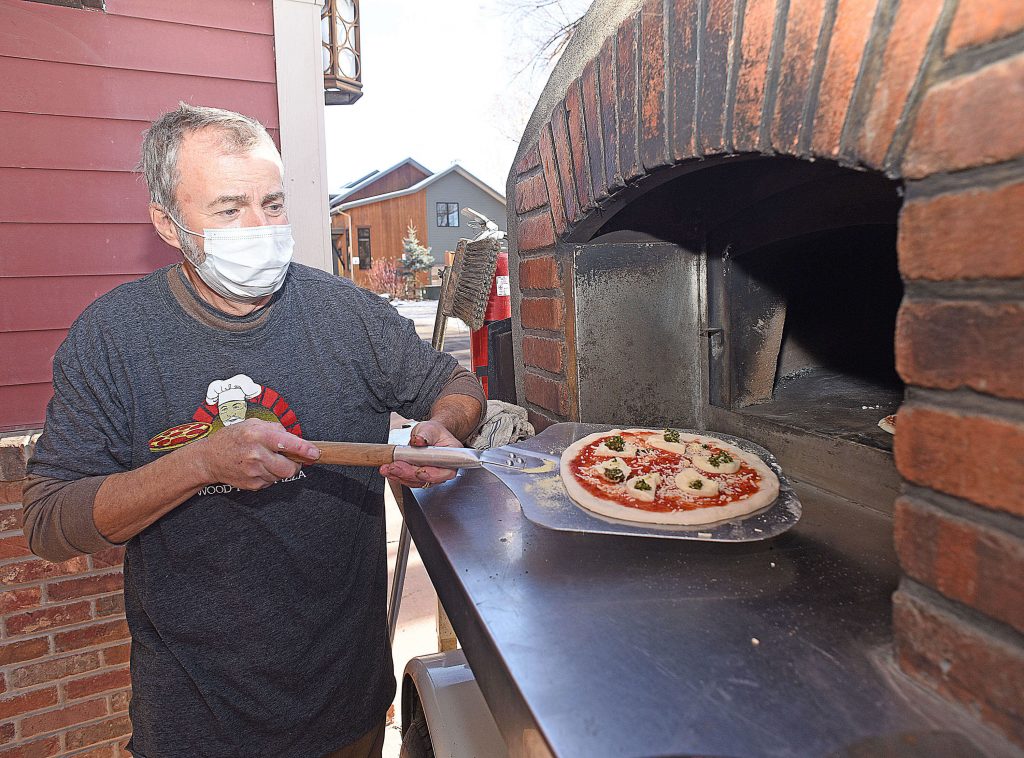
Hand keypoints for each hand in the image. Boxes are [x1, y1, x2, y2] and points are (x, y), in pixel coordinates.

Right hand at [190, 419, 320, 490]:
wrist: (209, 458)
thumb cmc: (233, 438)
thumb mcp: (252, 424)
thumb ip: (275, 429)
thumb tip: (295, 438)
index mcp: (258, 435)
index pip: (288, 443)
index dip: (305, 450)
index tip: (315, 453)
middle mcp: (256, 454)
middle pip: (289, 468)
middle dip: (294, 465)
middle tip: (290, 459)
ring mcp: (253, 471)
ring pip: (281, 476)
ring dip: (280, 469)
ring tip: (267, 460)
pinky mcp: (252, 484)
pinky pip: (271, 482)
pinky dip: (270, 475)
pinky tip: (259, 467)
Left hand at [379, 420, 460, 488]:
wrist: (429, 435)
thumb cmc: (434, 432)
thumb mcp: (431, 428)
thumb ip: (425, 434)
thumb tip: (418, 440)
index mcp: (453, 458)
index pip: (445, 471)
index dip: (432, 474)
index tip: (419, 471)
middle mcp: (444, 470)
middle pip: (428, 479)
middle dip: (409, 474)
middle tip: (394, 467)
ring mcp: (432, 475)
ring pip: (417, 482)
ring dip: (400, 476)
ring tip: (387, 468)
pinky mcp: (420, 478)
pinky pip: (409, 480)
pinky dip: (398, 475)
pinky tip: (389, 470)